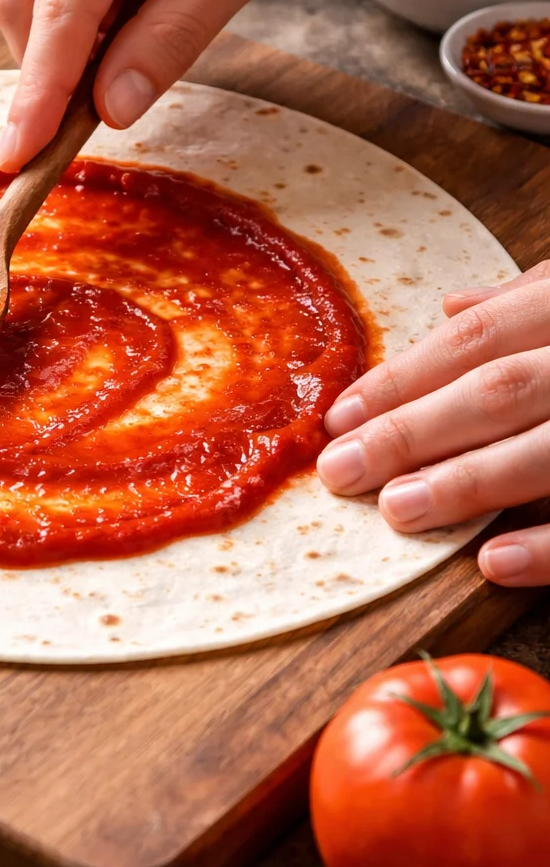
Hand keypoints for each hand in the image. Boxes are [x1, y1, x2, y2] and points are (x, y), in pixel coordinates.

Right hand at [0, 0, 386, 171]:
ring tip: (129, 58)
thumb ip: (174, 34)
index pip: (58, 5)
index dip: (39, 92)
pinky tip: (133, 15)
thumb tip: (111, 108)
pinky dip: (82, 5)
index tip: (20, 159)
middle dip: (45, 66)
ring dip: (64, 36)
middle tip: (84, 129)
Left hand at [316, 263, 549, 585]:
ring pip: (546, 449)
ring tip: (396, 509)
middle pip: (497, 390)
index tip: (337, 417)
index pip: (478, 340)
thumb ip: (529, 303)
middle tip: (338, 471)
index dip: (404, 377)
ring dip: (467, 482)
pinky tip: (492, 563)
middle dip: (411, 431)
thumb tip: (455, 306)